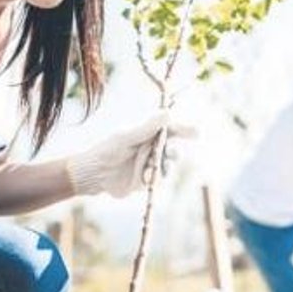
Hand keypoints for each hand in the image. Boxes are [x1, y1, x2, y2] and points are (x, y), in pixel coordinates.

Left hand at [67, 111, 196, 197]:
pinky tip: (145, 178)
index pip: (171, 128)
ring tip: (150, 169)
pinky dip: (155, 178)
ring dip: (164, 167)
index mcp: (148, 132)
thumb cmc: (107, 149)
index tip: (197, 133)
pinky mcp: (149, 178)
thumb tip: (167, 113)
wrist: (95, 174)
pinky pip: (161, 178)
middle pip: (174, 147)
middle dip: (174, 152)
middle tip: (170, 154)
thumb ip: (147, 127)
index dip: (185, 129)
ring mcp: (151, 162)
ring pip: (169, 165)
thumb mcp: (126, 136)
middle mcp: (152, 146)